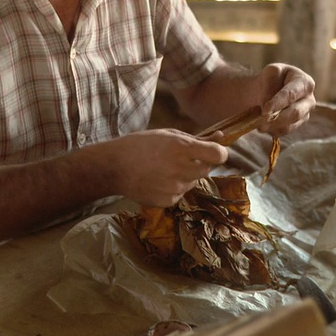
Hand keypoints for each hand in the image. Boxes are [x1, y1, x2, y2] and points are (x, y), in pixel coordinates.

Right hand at [108, 129, 227, 206]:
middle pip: (207, 169)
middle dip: (199, 163)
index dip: (220, 153)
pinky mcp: (168, 201)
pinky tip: (158, 180)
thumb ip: (196, 139)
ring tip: (164, 169)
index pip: (218, 154)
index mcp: (182, 148)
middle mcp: (180, 169)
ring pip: (193, 182)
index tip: (215, 152)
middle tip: (180, 159)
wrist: (114, 167)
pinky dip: (174, 188)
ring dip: (185, 176)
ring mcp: (175, 187)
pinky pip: (180, 194)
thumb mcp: (168, 135)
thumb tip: (221, 136)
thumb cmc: (140, 146)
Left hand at [256, 63, 315, 136]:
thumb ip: (269, 83)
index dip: (278, 103)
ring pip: (289, 126)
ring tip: (257, 124)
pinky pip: (284, 132)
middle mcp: (309, 100)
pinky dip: (271, 130)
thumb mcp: (268, 73)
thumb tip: (266, 102)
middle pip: (295, 113)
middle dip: (277, 118)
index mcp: (304, 82)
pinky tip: (262, 125)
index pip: (292, 94)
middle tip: (260, 122)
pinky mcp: (296, 126)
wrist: (265, 91)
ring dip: (271, 126)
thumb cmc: (270, 80)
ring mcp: (304, 115)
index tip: (265, 110)